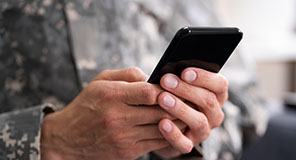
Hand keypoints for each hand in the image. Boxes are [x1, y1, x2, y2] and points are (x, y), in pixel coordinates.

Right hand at [41, 68, 185, 159]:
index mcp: (111, 96)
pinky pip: (157, 143)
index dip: (165, 89)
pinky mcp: (128, 152)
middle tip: (188, 99)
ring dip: (177, 120)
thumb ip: (128, 75)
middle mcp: (118, 118)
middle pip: (160, 111)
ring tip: (185, 112)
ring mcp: (124, 137)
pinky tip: (172, 126)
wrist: (67, 138)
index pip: (149, 92)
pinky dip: (168, 134)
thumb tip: (152, 77)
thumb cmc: (87, 105)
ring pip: (162, 129)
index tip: (172, 87)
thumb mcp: (100, 81)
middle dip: (177, 105)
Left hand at [154, 68, 227, 157]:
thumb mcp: (175, 85)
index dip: (204, 77)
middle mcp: (213, 114)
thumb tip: (165, 69)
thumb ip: (175, 76)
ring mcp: (203, 131)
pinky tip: (162, 123)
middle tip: (166, 80)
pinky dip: (173, 134)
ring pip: (199, 121)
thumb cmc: (171, 97)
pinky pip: (184, 143)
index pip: (219, 85)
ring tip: (162, 99)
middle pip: (208, 100)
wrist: (161, 126)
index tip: (184, 71)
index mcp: (215, 96)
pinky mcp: (188, 145)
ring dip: (180, 108)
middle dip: (186, 89)